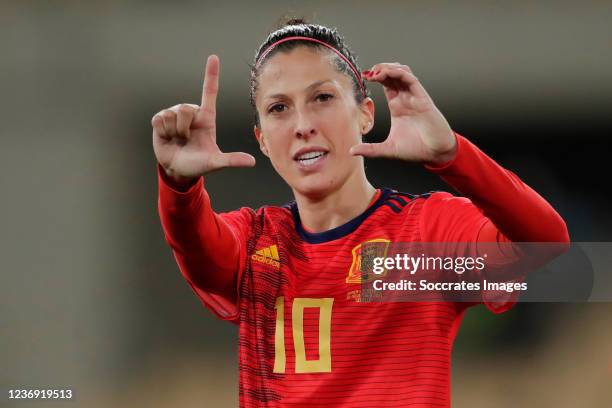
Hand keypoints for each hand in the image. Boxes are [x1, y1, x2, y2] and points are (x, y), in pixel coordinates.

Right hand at [152, 55, 255, 186]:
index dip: (211, 74)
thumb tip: (252, 162)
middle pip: (186, 108)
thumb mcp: (215, 162)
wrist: (177, 169)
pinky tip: (167, 137)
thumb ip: (232, 160)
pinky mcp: (160, 120)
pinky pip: (160, 119)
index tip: (213, 57)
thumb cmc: (198, 164)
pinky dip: (163, 132)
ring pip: (172, 114)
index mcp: (206, 117)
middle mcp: (191, 113)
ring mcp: (174, 115)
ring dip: (174, 132)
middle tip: (186, 139)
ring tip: (177, 139)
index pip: (209, 91)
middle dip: (185, 128)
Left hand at [350, 63, 456, 165]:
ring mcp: (414, 97)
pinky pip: (411, 79)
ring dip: (389, 68)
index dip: (375, 76)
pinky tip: (387, 74)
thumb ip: (370, 149)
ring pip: (402, 72)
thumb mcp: (388, 149)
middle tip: (368, 72)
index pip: (386, 84)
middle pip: (393, 74)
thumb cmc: (416, 149)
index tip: (364, 76)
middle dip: (380, 68)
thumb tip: (352, 151)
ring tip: (376, 72)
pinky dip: (399, 73)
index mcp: (397, 106)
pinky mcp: (422, 98)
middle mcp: (405, 98)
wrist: (435, 153)